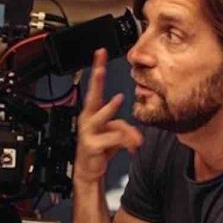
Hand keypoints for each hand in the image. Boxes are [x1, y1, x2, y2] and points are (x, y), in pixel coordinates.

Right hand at [74, 48, 142, 183]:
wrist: (90, 170)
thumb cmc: (101, 147)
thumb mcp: (114, 134)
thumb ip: (123, 127)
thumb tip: (134, 133)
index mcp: (93, 112)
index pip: (96, 86)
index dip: (97, 68)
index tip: (100, 53)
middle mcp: (88, 118)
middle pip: (93, 95)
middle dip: (96, 80)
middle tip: (99, 68)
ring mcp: (89, 131)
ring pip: (103, 116)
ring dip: (110, 108)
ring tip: (118, 99)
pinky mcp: (93, 144)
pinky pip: (113, 137)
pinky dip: (126, 139)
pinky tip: (132, 144)